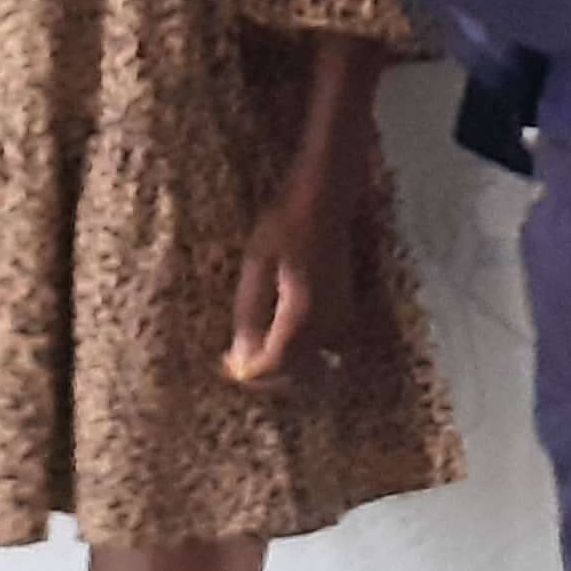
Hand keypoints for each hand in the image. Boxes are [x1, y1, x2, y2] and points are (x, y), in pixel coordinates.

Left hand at [225, 42, 391, 388]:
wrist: (327, 196)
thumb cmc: (287, 222)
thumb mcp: (257, 264)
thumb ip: (251, 313)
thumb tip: (242, 357)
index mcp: (304, 315)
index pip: (276, 365)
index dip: (249, 372)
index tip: (225, 362)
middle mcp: (329, 326)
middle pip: (295, 375)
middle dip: (265, 374)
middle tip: (235, 358)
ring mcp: (342, 322)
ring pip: (310, 366)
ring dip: (281, 365)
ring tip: (253, 347)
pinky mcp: (345, 314)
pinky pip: (320, 350)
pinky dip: (297, 352)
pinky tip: (275, 334)